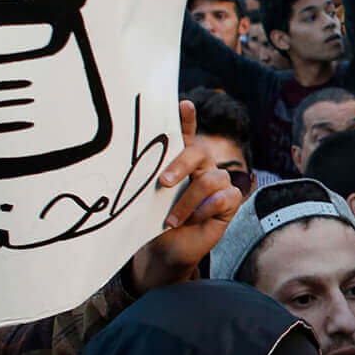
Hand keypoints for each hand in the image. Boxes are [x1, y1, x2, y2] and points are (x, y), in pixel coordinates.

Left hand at [129, 101, 241, 294]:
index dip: (186, 118)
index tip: (183, 104)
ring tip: (171, 220)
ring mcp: (218, 183)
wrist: (166, 251)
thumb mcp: (146, 199)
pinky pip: (224, 197)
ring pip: (211, 179)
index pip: (185, 134)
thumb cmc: (154, 221)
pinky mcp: (230, 201)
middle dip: (180, 165)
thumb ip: (147, 181)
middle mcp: (202, 167)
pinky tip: (194, 221)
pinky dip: (205, 210)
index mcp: (180, 161)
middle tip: (163, 182)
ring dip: (187, 202)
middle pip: (199, 152)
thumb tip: (125, 168)